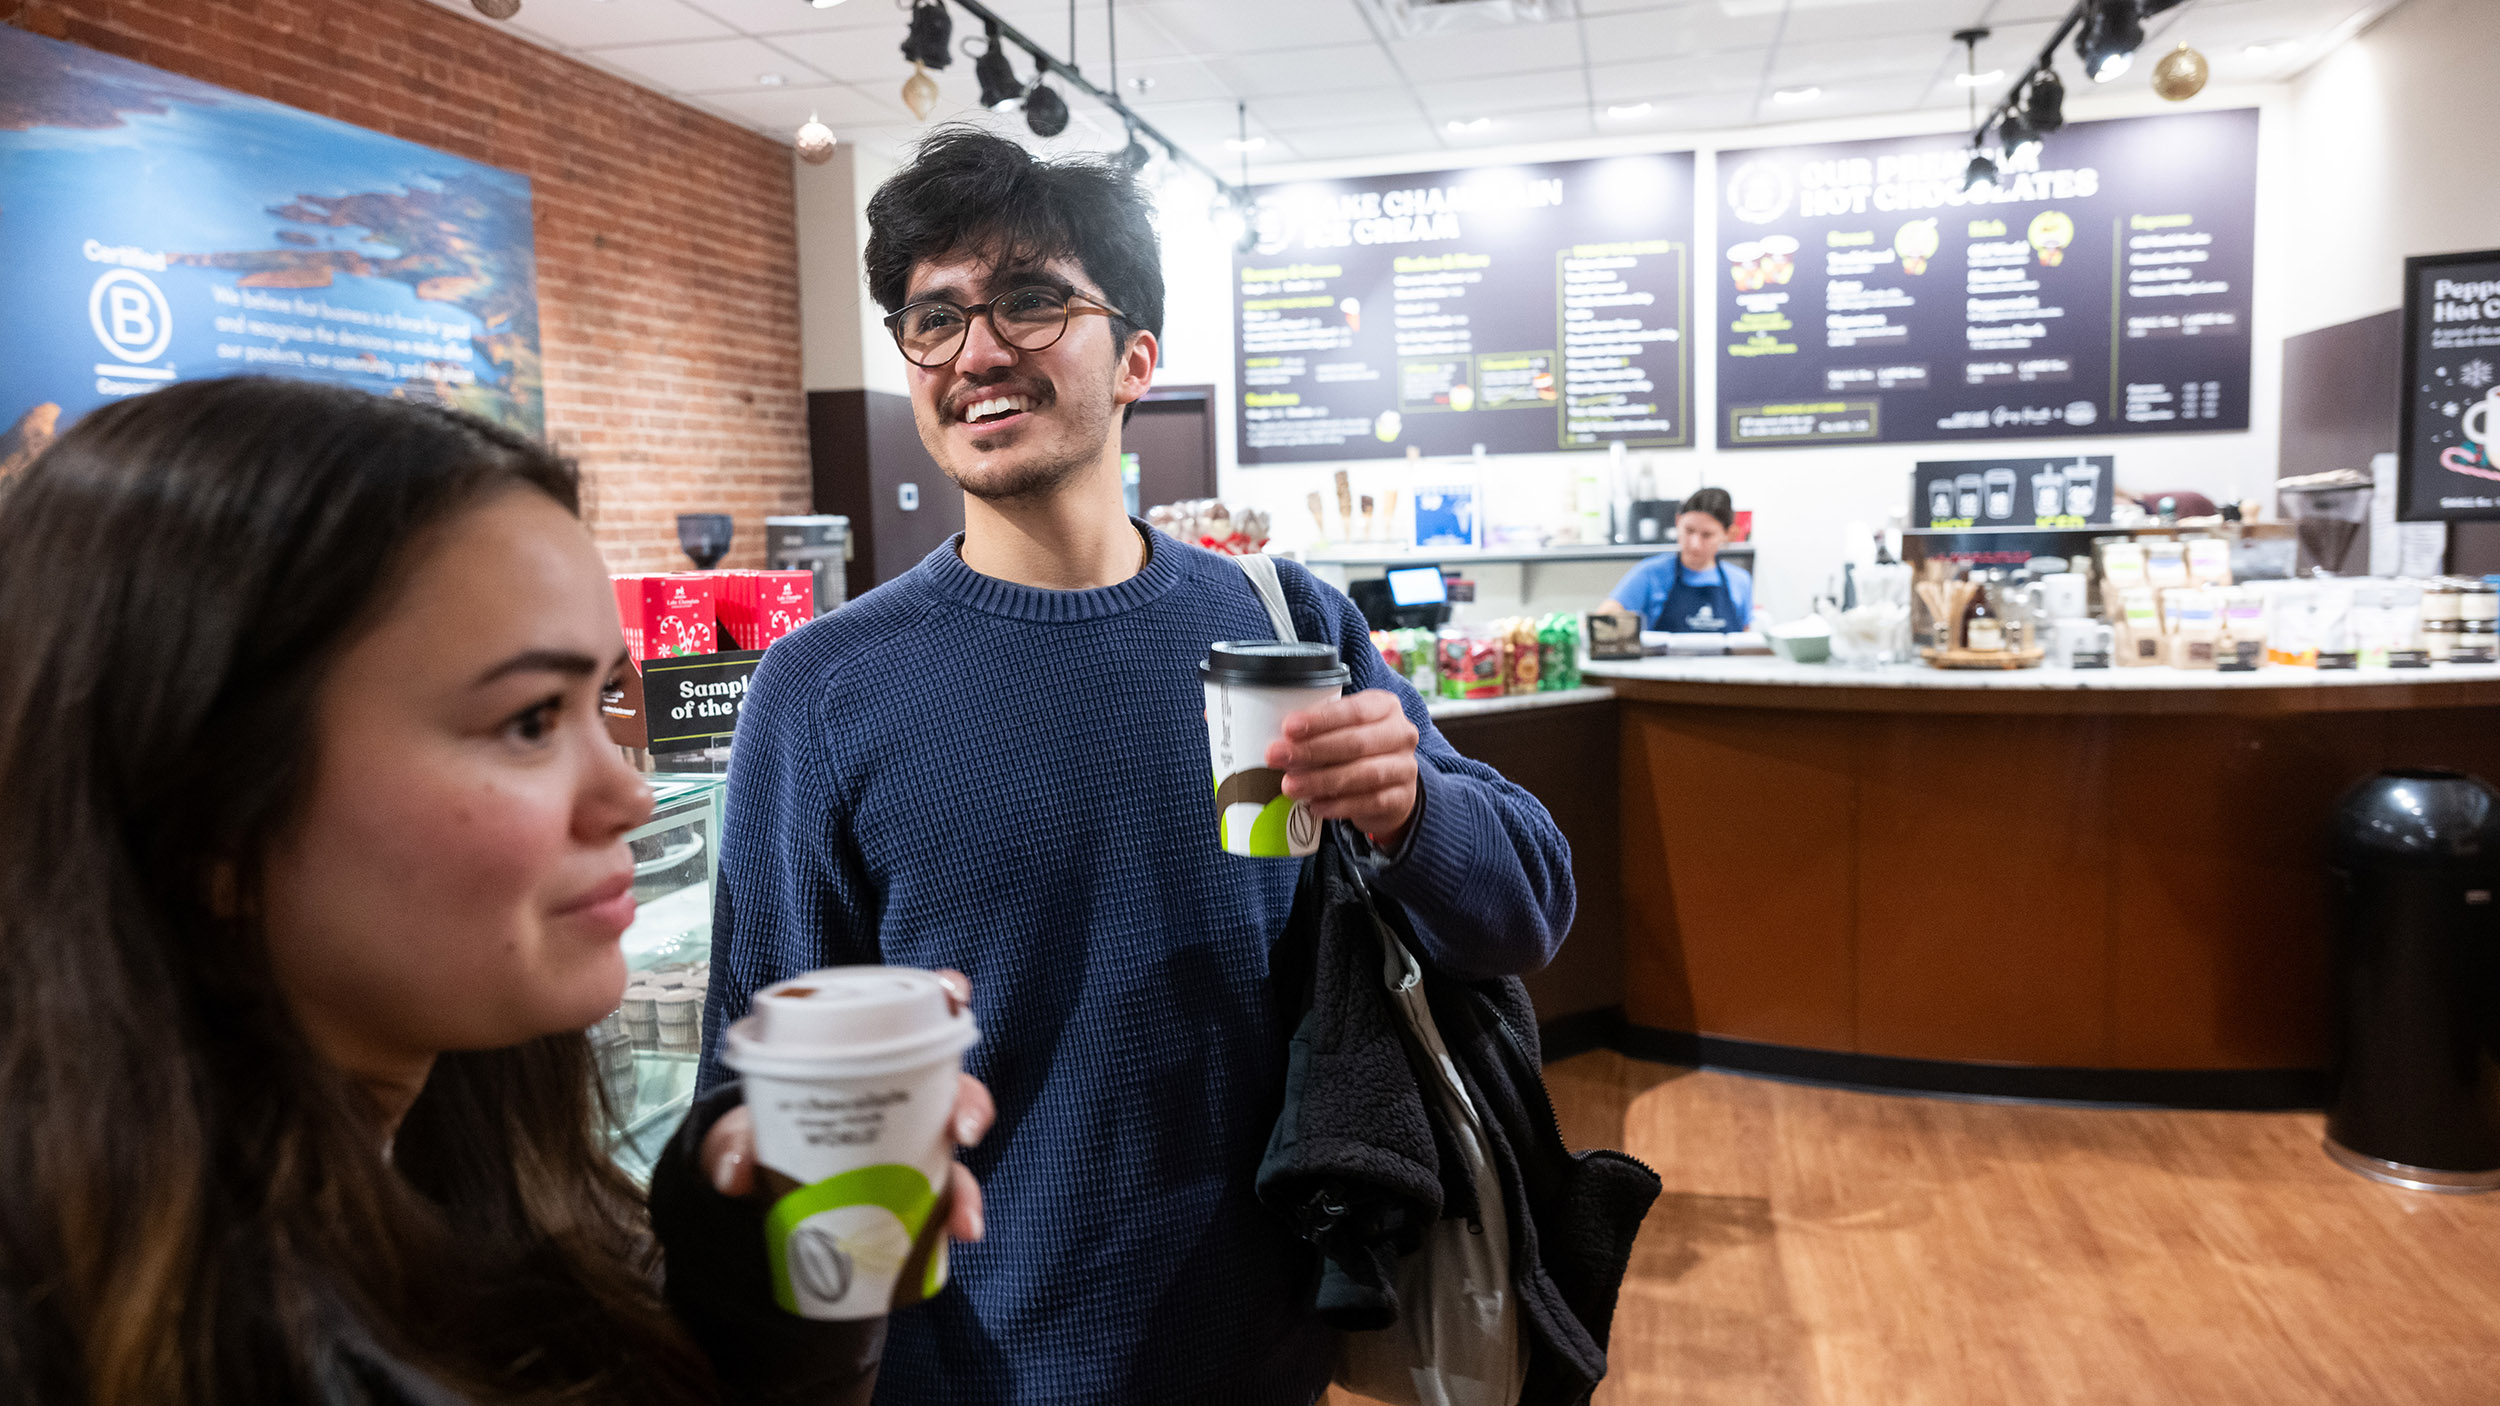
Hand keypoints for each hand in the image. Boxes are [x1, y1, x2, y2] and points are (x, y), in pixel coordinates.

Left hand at [702, 968, 993, 1242]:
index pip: (912, 1012)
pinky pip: (941, 1197)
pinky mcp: (909, 1185)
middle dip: (969, 1104)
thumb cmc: (766, 1131)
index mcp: (865, 1056)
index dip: (943, 994)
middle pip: (950, 1085)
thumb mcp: (744, 1128)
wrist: (762, 1183)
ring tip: (962, 1216)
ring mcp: (909, 1141)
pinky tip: (957, 1232)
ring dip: (966, 1182)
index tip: (954, 995)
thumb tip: (734, 1172)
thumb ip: (733, 1141)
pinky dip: (952, 1215)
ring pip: (951, 1151)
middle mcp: (900, 1094)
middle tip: (964, 1132)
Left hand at [1264, 689, 1419, 849]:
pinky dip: (1339, 805)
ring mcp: (1405, 767)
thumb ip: (1320, 730)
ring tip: (1290, 786)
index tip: (1288, 728)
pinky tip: (1315, 806)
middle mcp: (1401, 734)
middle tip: (1277, 757)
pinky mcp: (1402, 798)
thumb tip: (1277, 742)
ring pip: (1363, 774)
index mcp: (1385, 707)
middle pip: (1355, 743)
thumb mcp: (1344, 729)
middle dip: (1312, 751)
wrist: (1392, 786)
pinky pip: (1370, 802)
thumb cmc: (1358, 750)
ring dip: (1321, 781)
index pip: (1354, 711)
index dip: (1320, 720)